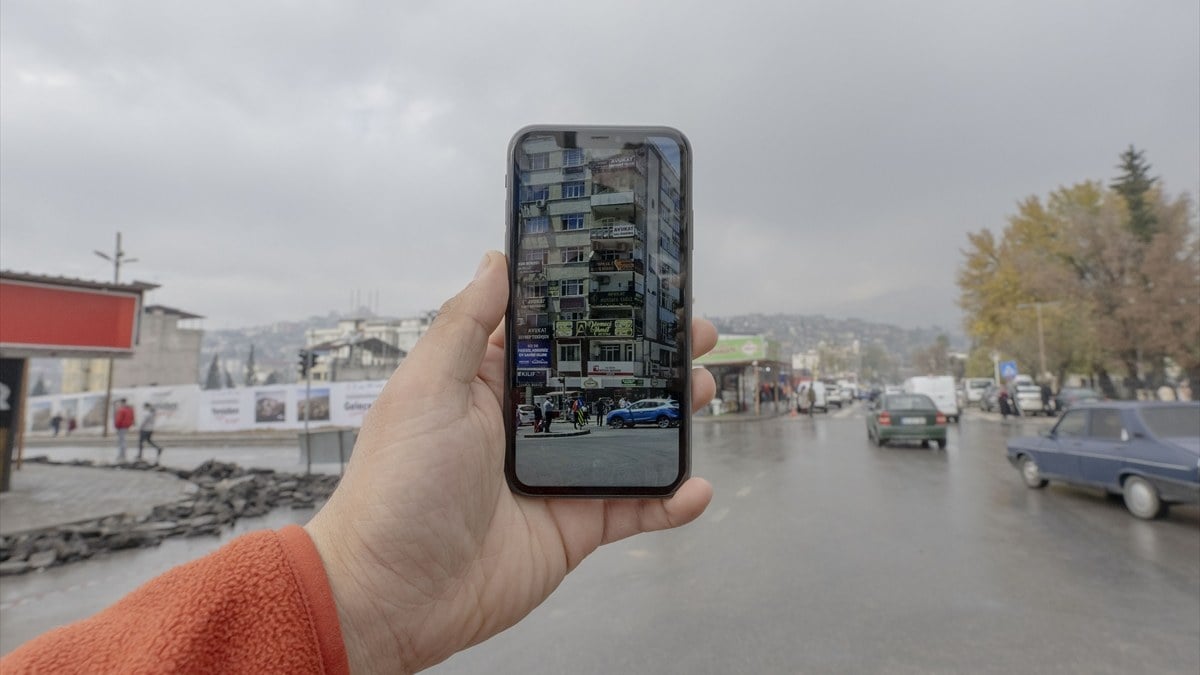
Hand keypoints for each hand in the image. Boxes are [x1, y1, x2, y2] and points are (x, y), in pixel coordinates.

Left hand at [305, 251, 717, 673]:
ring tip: (703, 390)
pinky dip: (669, 501)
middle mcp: (527, 426)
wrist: (394, 595)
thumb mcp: (426, 390)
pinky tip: (697, 486)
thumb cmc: (396, 487)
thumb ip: (466, 325)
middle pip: (603, 382)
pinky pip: (634, 508)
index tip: (639, 287)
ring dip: (670, 417)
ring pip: (628, 438)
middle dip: (651, 358)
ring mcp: (556, 476)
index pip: (553, 336)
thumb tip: (494, 261)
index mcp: (489, 386)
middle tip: (694, 333)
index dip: (595, 312)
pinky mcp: (574, 526)